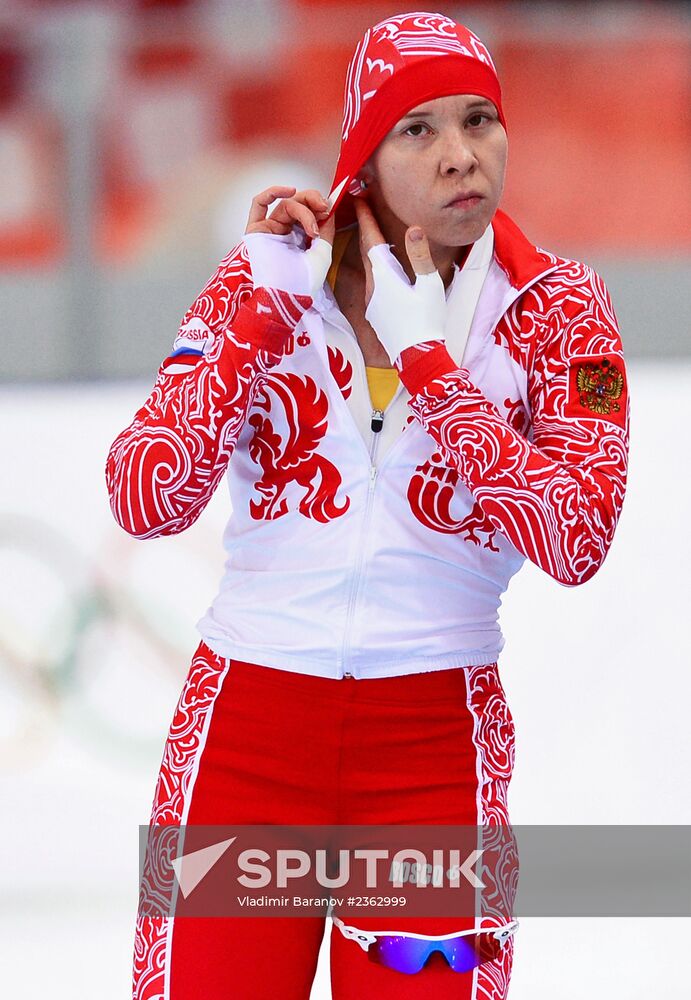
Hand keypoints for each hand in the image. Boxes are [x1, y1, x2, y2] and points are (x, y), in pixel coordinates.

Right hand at [243, 186, 335, 296]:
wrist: (286, 296)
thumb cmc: (302, 283)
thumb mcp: (322, 254)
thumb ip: (326, 231)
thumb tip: (329, 210)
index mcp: (299, 239)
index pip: (309, 213)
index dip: (319, 207)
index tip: (330, 209)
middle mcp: (284, 233)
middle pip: (298, 204)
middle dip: (313, 201)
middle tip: (324, 208)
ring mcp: (270, 230)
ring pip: (286, 205)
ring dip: (303, 210)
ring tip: (312, 226)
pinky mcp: (256, 230)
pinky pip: (259, 204)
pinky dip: (273, 192)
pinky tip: (289, 191)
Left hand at [354, 198, 446, 364]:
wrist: (417, 356)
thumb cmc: (427, 320)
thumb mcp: (429, 285)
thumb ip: (420, 256)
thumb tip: (413, 228)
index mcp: (385, 276)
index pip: (371, 240)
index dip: (365, 218)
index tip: (358, 198)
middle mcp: (373, 287)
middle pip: (365, 252)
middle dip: (363, 228)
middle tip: (359, 207)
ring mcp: (372, 301)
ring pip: (367, 268)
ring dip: (367, 248)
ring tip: (368, 232)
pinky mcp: (375, 313)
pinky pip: (372, 283)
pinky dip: (373, 268)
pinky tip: (379, 268)